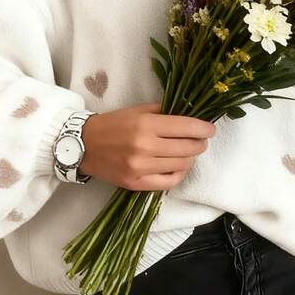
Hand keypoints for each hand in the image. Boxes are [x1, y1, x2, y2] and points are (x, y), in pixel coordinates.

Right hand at [79, 102, 215, 190]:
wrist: (83, 145)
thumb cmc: (113, 124)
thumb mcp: (137, 110)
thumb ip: (163, 112)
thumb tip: (190, 115)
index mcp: (146, 125)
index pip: (186, 128)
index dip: (204, 129)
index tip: (210, 130)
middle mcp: (144, 147)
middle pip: (188, 148)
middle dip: (199, 143)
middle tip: (200, 140)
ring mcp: (140, 167)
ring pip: (181, 165)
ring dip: (190, 158)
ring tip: (187, 152)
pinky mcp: (135, 183)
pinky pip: (168, 182)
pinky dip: (179, 174)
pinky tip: (178, 166)